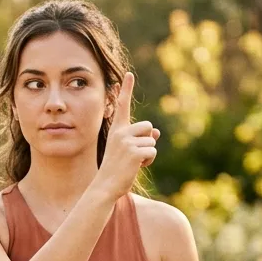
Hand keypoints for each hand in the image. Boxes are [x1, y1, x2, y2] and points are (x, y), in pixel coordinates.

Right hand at [91, 72, 159, 200]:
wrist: (106, 186)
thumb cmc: (117, 169)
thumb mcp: (127, 150)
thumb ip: (141, 139)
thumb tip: (156, 133)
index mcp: (117, 130)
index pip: (122, 106)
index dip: (126, 89)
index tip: (129, 74)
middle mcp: (120, 132)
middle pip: (148, 127)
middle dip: (147, 140)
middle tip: (133, 155)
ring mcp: (127, 142)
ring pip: (151, 141)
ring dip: (148, 153)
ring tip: (133, 162)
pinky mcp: (135, 152)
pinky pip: (152, 151)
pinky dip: (148, 161)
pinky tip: (136, 167)